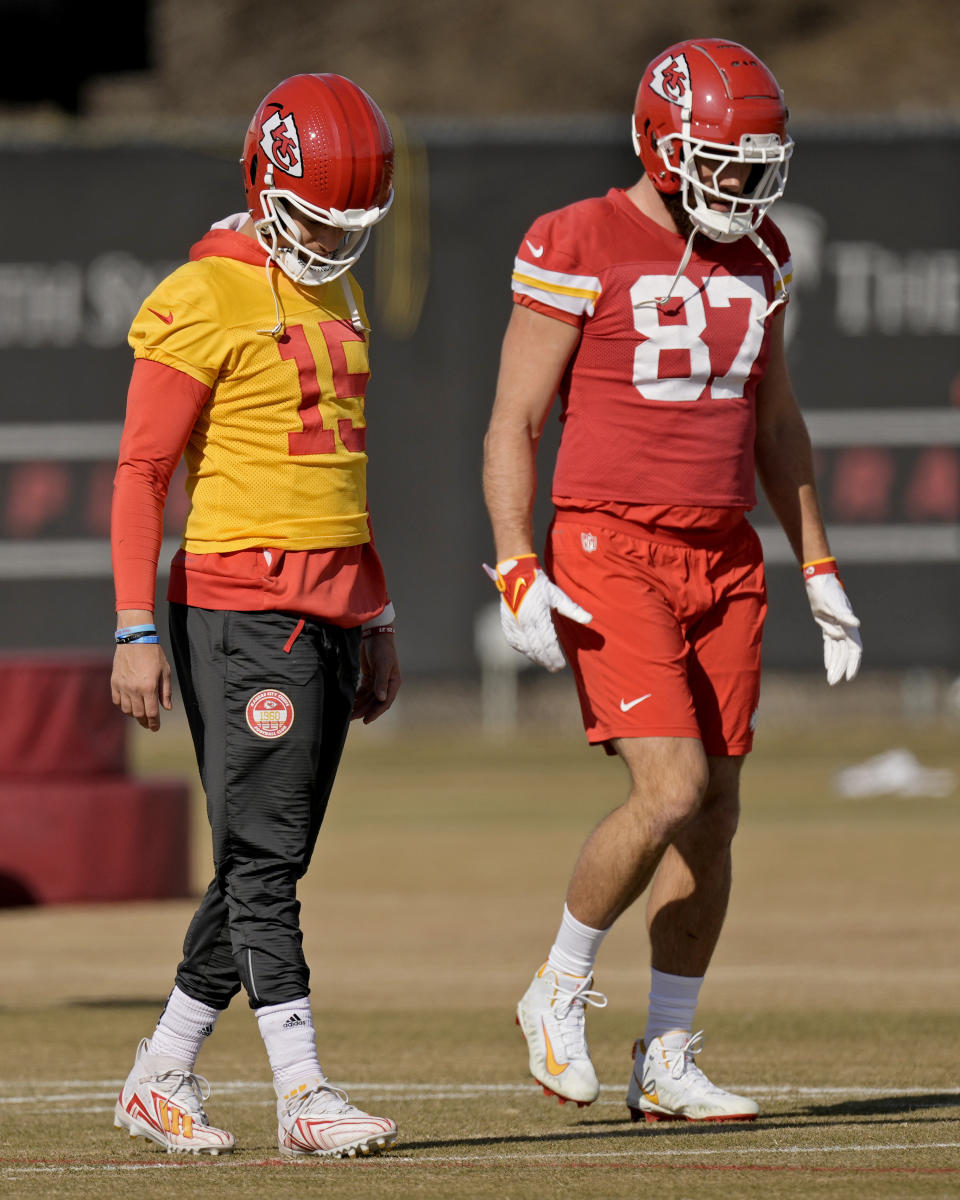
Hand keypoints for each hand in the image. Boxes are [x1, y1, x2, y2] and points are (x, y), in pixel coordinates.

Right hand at [111, 642, 172, 730]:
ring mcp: (122, 686)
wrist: (135, 639)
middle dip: (145, 722)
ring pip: (127, 709)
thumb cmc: (153, 654)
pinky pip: (117, 701)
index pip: (151, 713)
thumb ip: (166, 692)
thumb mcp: (165, 671)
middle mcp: (134, 689)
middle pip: (138, 714)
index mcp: (149, 687)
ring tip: (140, 714)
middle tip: (149, 724)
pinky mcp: (114, 682)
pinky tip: (130, 704)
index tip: (155, 728)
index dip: (154, 723)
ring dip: (134, 714)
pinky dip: (123, 705)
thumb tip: (167, 708)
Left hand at [352, 632, 400, 722]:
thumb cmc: (382, 649)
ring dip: (359, 705)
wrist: (375, 634)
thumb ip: (381, 682)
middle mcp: (386, 684)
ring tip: (348, 713)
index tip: (365, 721)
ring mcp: (378, 681)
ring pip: (368, 698)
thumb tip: (381, 699)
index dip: (375, 713)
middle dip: (363, 711)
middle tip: (351, 719)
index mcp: (393, 683)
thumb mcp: (382, 665)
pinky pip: (363, 692)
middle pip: (374, 702)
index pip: (385, 702)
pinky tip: (349, 702)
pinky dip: (357, 697)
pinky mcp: (369, 677)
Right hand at [484, 554, 591, 672]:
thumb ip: (573, 610)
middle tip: (555, 668)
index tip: (560, 665)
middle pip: (536, 648)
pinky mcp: (507, 623)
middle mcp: (524, 622)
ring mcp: (514, 624)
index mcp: (538, 616)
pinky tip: (530, 653)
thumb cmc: (540, 586)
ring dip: (535, 657)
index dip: (554, 656)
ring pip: (525, 647)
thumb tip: (589, 619)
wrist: (516, 575)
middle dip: (546, 660)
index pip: (548, 643)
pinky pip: (514, 642)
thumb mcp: (558, 595)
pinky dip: (523, 649)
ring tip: (545, 663)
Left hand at [803, 558, 861, 685]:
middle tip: (833, 682)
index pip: (854, 649)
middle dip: (840, 668)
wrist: (818, 579)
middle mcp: (845, 628)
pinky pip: (829, 644)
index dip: (853, 663)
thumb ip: (843, 615)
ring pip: (837, 650)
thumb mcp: (832, 603)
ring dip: (834, 664)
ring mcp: (836, 626)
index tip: (849, 677)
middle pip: (845, 653)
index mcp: (849, 625)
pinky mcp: (827, 624)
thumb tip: (855, 625)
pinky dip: (829, 655)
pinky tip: (827, 665)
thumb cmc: (826, 590)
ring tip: (830, 679)